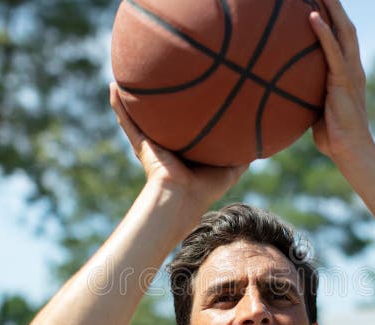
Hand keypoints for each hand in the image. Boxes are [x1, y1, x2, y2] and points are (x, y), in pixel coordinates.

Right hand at [109, 83, 247, 208]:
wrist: (183, 197)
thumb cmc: (206, 188)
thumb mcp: (231, 168)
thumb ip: (242, 154)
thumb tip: (262, 141)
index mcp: (185, 149)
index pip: (185, 126)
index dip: (187, 112)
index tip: (191, 92)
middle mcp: (167, 144)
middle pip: (161, 118)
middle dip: (158, 102)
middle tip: (157, 79)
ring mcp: (151, 144)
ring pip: (140, 117)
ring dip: (132, 98)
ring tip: (126, 76)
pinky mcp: (141, 145)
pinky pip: (128, 121)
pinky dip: (118, 105)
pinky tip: (113, 86)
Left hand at [309, 0, 373, 163]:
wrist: (350, 150)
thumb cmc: (332, 135)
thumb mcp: (316, 109)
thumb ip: (307, 95)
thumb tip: (284, 93)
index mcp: (347, 72)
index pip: (342, 37)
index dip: (334, 18)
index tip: (321, 2)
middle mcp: (352, 66)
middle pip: (345, 26)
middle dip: (335, 5)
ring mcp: (350, 71)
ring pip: (343, 30)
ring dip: (332, 8)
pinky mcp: (344, 80)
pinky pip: (333, 51)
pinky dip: (324, 32)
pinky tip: (312, 16)